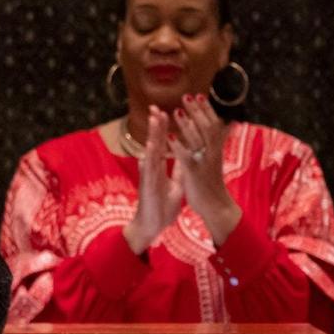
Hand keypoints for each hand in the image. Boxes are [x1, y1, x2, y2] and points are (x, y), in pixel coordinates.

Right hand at [124, 105, 182, 254]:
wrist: (151, 226)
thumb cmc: (162, 207)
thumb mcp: (176, 186)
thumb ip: (179, 171)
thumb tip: (185, 157)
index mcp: (159, 168)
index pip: (162, 144)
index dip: (163, 129)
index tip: (165, 112)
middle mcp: (152, 169)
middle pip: (154, 143)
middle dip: (156, 125)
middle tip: (155, 107)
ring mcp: (148, 176)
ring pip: (151, 151)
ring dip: (152, 134)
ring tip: (154, 118)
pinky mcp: (147, 186)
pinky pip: (149, 170)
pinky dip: (150, 157)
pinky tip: (150, 146)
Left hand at [170, 93, 240, 243]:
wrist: (217, 207)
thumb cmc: (211, 185)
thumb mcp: (213, 162)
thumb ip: (212, 146)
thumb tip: (217, 132)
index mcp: (215, 150)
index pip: (212, 124)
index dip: (206, 110)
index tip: (198, 95)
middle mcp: (211, 153)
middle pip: (206, 127)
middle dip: (197, 110)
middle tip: (187, 95)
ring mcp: (204, 163)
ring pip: (197, 140)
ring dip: (187, 124)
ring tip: (176, 111)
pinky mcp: (194, 174)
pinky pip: (186, 158)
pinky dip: (178, 147)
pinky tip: (170, 138)